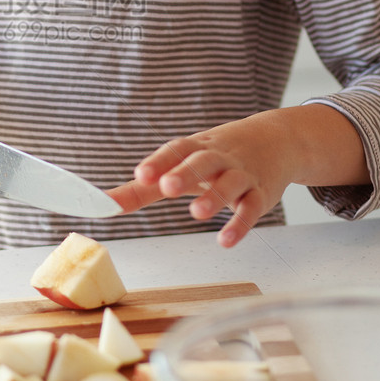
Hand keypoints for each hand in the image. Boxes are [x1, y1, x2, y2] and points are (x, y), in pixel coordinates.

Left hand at [109, 106, 369, 247]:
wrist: (276, 140)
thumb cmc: (217, 157)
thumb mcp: (179, 166)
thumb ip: (142, 189)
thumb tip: (103, 205)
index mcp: (195, 148)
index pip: (175, 150)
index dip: (159, 161)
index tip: (140, 174)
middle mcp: (218, 158)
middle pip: (202, 162)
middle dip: (184, 173)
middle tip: (166, 187)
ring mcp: (242, 174)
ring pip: (230, 183)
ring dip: (214, 197)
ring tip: (196, 213)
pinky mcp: (261, 193)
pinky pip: (252, 207)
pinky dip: (241, 223)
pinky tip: (226, 240)